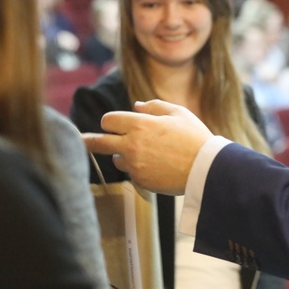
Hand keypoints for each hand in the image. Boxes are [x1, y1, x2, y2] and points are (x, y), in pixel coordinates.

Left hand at [82, 99, 213, 194]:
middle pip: (98, 142)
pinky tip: (157, 167)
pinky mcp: (140, 181)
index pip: (107, 120)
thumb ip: (154, 107)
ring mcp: (134, 165)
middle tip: (81, 141)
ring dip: (123, 156)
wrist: (207, 168)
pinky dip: (138, 170)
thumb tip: (136, 106)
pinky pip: (132, 174)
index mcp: (139, 125)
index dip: (110, 121)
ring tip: (147, 154)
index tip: (113, 124)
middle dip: (88, 141)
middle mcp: (131, 145)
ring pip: (116, 160)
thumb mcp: (178, 113)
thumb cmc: (195, 137)